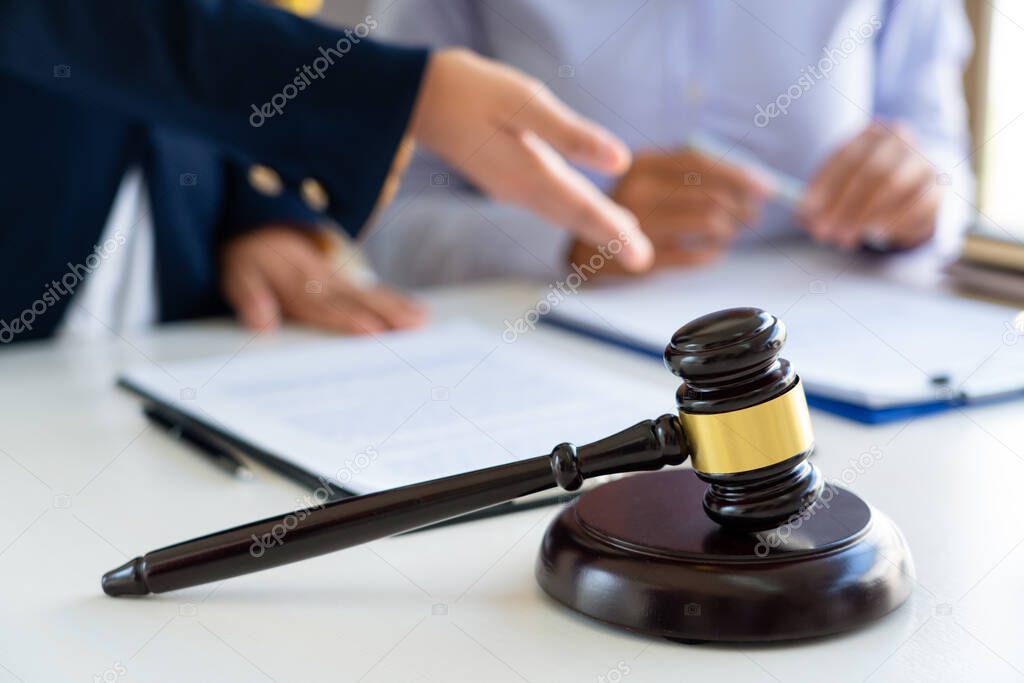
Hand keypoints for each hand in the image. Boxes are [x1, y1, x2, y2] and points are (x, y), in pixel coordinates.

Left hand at [221, 225, 425, 333]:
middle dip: (387, 314)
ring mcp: (338, 282)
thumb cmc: (248, 260)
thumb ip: (249, 297)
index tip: (371, 329)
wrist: (260, 229)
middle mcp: (324, 284)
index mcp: (298, 288)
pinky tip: (418, 313)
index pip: (326, 307)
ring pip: (372, 296)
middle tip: (415, 325)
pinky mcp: (346, 283)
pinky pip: (374, 293)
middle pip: (359, 302)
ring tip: (423, 320)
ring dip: (398, 308)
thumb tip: (262, 323)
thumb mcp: (236, 275)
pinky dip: (396, 301)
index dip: (348, 319)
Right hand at [410, 48, 652, 271]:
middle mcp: (520, 188)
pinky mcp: (503, 177)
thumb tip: (621, 162)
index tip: (640, 255)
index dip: (614, 231)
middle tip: (642, 259)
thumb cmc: (471, 90)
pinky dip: (572, 210)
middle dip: (610, 237)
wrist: (417, 97)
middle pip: (573, 216)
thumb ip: (571, 134)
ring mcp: (509, 186)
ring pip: (560, 212)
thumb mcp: (524, 101)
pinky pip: (548, 202)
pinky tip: (586, 208)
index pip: (582, 207)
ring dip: (592, 226)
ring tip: (626, 238)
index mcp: (529, 171)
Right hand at [570, 149, 768, 273]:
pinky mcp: (642, 258)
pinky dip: (713, 253)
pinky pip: (696, 254)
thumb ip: (695, 174)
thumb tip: (756, 185)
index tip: (766, 189)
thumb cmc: (632, 209)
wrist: (584, 249)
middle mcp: (639, 190)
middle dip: (741, 207)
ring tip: (729, 232)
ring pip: (710, 223)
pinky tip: (713, 251)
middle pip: (711, 194)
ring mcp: (640, 226)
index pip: (702, 164)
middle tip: (751, 217)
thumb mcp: (652, 179)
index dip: (739, 176)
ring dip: (729, 230)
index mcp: (643, 164)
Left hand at [799, 122, 941, 249]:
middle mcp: (901, 139)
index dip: (824, 184)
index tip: (806, 209)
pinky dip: (891, 222)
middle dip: (843, 205)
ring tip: (844, 238)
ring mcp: (924, 161)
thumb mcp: (840, 186)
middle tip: (823, 231)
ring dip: (864, 216)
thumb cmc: (865, 186)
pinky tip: (875, 235)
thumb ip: (821, 198)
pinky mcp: (938, 188)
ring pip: (894, 186)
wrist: (911, 190)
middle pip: (870, 172)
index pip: (846, 155)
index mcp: (872, 132)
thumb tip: (802, 215)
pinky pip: (916, 205)